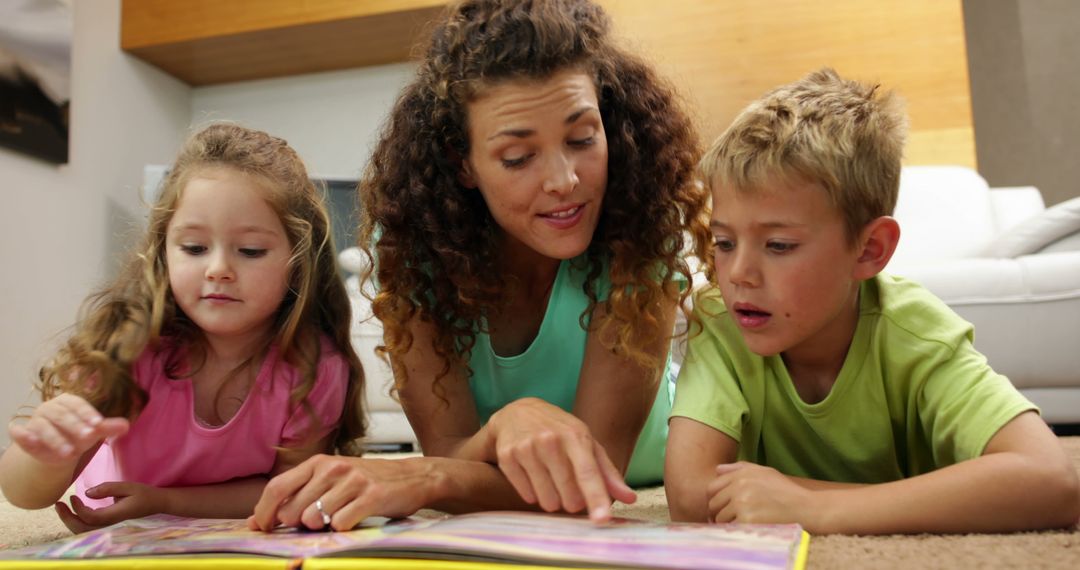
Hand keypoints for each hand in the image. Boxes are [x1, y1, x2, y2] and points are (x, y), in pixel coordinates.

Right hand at [8, 393, 128, 464]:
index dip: (88, 414)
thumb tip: (126, 426)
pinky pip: (19, 432)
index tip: (99, 425)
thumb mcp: (93, 432)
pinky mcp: (23, 434)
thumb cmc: (77, 436)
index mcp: (68, 402)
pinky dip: (22, 435)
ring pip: (43, 426)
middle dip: (74, 426)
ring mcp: (35, 420)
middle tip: (87, 437)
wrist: (58, 450)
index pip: (78, 405)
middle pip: (62, 415)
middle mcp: (50, 408)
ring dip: (55, 438)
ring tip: (68, 452)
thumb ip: (107, 428)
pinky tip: (26, 438)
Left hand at [54, 482, 167, 533]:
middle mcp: (110, 525)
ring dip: (70, 521)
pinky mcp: (107, 526)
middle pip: (82, 529)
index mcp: (115, 516)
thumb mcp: (127, 486)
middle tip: (57, 504)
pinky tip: (74, 512)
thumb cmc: (143, 493)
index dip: (78, 508)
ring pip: (83, 531)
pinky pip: (88, 529)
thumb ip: (107, 488)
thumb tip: (87, 493)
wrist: (156, 503)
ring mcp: (108, 528)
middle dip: (67, 518)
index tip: (72, 496)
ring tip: (62, 508)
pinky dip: (78, 522)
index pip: (90, 517)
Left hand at [248, 455, 437, 531]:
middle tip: (318, 521)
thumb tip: (258, 520)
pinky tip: (355, 519)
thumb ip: (297, 496)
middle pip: (292, 510)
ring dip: (322, 527)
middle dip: (298, 525)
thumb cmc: (366, 482)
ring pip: (314, 519)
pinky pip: (341, 524)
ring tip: (339, 517)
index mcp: (318, 463)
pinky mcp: (371, 496)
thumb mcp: (331, 480)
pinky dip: (344, 529)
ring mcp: (352, 481)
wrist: (413, 477)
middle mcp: (333, 468)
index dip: (264, 512)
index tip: (262, 528)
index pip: (276, 487)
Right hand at [488, 398, 635, 522]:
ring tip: (552, 484)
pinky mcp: (507, 456)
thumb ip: (607, 472)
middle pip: (568, 493)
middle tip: (571, 494)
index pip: (588, 472)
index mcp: (575, 435)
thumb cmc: (559, 431)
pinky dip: (533, 494)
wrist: (517, 412)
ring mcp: (526, 447)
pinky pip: (526, 494)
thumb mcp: (586, 443)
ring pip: (546, 499)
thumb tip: (630, 498)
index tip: (603, 520)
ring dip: (553, 500)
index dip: (596, 498)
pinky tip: (534, 478)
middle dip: (573, 502)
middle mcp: (550, 440)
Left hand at [707, 462, 815, 524]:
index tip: (722, 507)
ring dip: (727, 524)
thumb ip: (739, 468)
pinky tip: (747, 529)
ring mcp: (742, 504)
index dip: (715, 499)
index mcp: (741, 474)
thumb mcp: (765, 472)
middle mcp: (739, 487)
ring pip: (720, 518)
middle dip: (719, 513)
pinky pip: (730, 528)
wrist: (806, 507)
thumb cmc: (786, 491)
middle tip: (731, 519)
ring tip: (743, 524)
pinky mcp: (748, 520)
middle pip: (713, 504)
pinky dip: (736, 531)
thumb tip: (717, 470)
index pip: (711, 488)